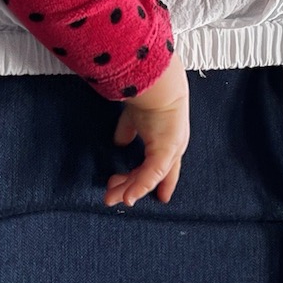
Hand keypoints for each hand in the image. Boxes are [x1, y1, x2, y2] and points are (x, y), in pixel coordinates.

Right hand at [105, 54, 189, 206]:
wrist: (157, 83)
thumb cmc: (149, 95)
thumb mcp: (134, 118)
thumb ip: (128, 132)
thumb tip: (119, 143)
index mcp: (167, 141)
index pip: (160, 168)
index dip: (151, 182)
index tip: (137, 195)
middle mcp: (172, 149)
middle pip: (150, 177)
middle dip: (129, 187)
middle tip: (110, 196)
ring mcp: (171, 151)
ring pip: (149, 179)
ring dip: (129, 189)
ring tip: (112, 199)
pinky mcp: (167, 151)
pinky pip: (152, 175)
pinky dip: (139, 187)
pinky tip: (127, 198)